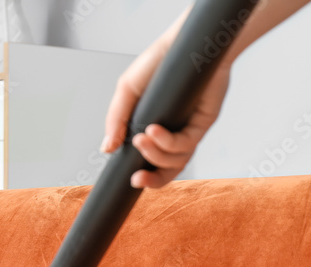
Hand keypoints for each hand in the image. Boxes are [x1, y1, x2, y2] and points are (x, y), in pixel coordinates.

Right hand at [101, 30, 232, 189]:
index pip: (149, 163)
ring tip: (142, 140)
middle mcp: (173, 135)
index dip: (142, 177)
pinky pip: (186, 142)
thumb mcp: (127, 90)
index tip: (129, 179)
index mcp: (154, 131)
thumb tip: (107, 148)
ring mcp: (189, 129)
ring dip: (156, 156)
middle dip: (153, 180)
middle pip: (167, 171)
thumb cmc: (158, 64)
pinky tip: (154, 131)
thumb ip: (116, 120)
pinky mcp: (203, 122)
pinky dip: (168, 142)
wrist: (183, 42)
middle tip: (136, 178)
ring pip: (177, 161)